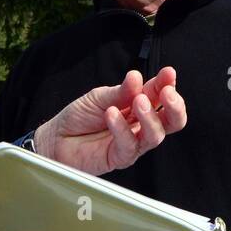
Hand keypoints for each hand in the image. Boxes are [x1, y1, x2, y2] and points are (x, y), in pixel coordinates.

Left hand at [33, 68, 186, 174]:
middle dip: (174, 106)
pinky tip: (112, 114)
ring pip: (156, 135)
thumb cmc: (78, 117)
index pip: (160, 96)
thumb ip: (119, 91)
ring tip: (138, 101)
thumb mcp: (98, 97)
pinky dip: (121, 128)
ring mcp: (132, 142)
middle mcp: (139, 125)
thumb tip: (137, 78)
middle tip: (167, 92)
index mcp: (137, 105)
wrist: (56, 138)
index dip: (167, 84)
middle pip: (171, 121)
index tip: (168, 73)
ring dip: (150, 116)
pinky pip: (129, 145)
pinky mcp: (120, 157)